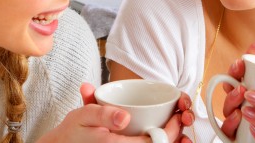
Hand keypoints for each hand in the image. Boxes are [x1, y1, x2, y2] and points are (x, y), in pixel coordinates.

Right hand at [39, 83, 192, 142]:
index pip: (154, 142)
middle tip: (181, 121)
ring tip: (181, 133)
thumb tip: (124, 117)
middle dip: (176, 137)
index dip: (171, 131)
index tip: (177, 116)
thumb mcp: (84, 115)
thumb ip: (103, 114)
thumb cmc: (73, 131)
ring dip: (171, 142)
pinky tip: (167, 139)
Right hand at [221, 38, 254, 138]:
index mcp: (241, 88)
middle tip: (240, 78)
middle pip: (227, 89)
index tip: (241, 62)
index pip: (234, 74)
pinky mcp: (233, 133)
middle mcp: (235, 102)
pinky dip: (230, 122)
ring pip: (226, 108)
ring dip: (231, 100)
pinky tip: (238, 116)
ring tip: (241, 95)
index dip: (235, 67)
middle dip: (232, 81)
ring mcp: (233, 117)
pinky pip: (227, 128)